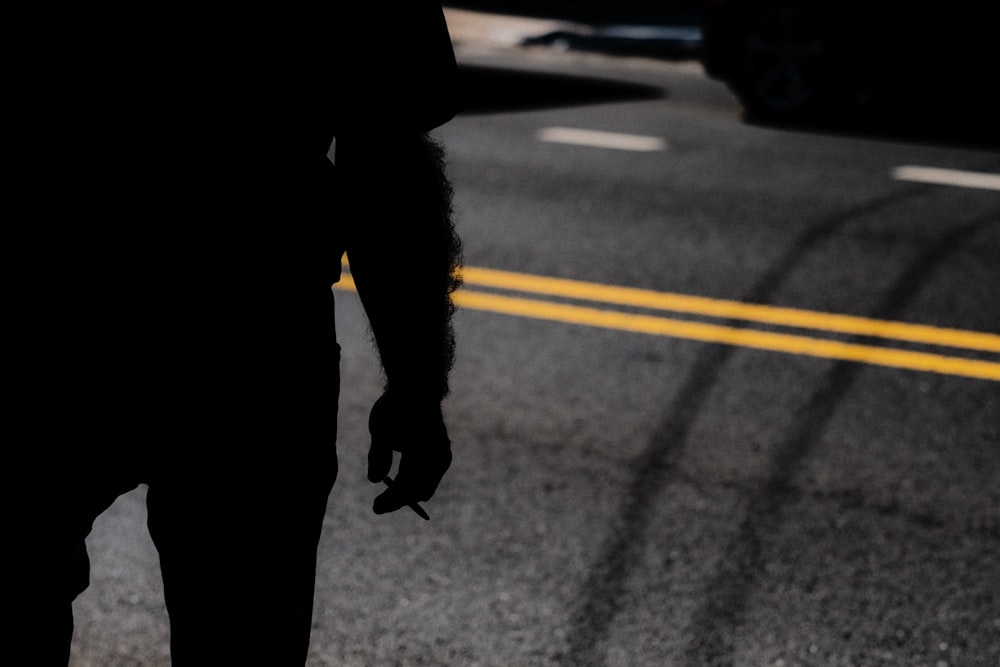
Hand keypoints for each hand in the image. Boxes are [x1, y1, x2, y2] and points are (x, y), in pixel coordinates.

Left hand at [367, 392, 451, 515]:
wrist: (416, 386)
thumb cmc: (397, 406)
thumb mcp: (381, 431)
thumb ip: (378, 457)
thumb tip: (374, 481)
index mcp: (426, 455)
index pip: (408, 488)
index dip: (391, 501)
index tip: (375, 507)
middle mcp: (439, 459)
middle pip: (419, 491)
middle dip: (400, 499)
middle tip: (378, 505)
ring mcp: (441, 456)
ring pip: (423, 484)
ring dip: (406, 490)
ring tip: (384, 495)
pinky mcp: (439, 452)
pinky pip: (426, 474)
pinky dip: (411, 479)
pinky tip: (396, 479)